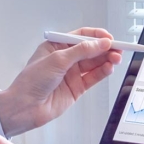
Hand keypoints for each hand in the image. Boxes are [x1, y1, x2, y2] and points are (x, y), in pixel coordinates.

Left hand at [0, 27, 122, 136]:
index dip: (96, 36)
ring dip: (106, 59)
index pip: (81, 36)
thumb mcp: (57, 60)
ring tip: (117, 57)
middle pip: (90, 50)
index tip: (109, 38)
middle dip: (105, 48)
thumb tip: (100, 43)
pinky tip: (109, 67)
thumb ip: (81, 51)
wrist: (25, 107)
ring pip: (94, 63)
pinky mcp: (76, 88)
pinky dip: (102, 72)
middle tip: (119, 48)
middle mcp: (65, 59)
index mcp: (56, 46)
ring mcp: (71, 74)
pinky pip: (93, 77)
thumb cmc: (31, 81)